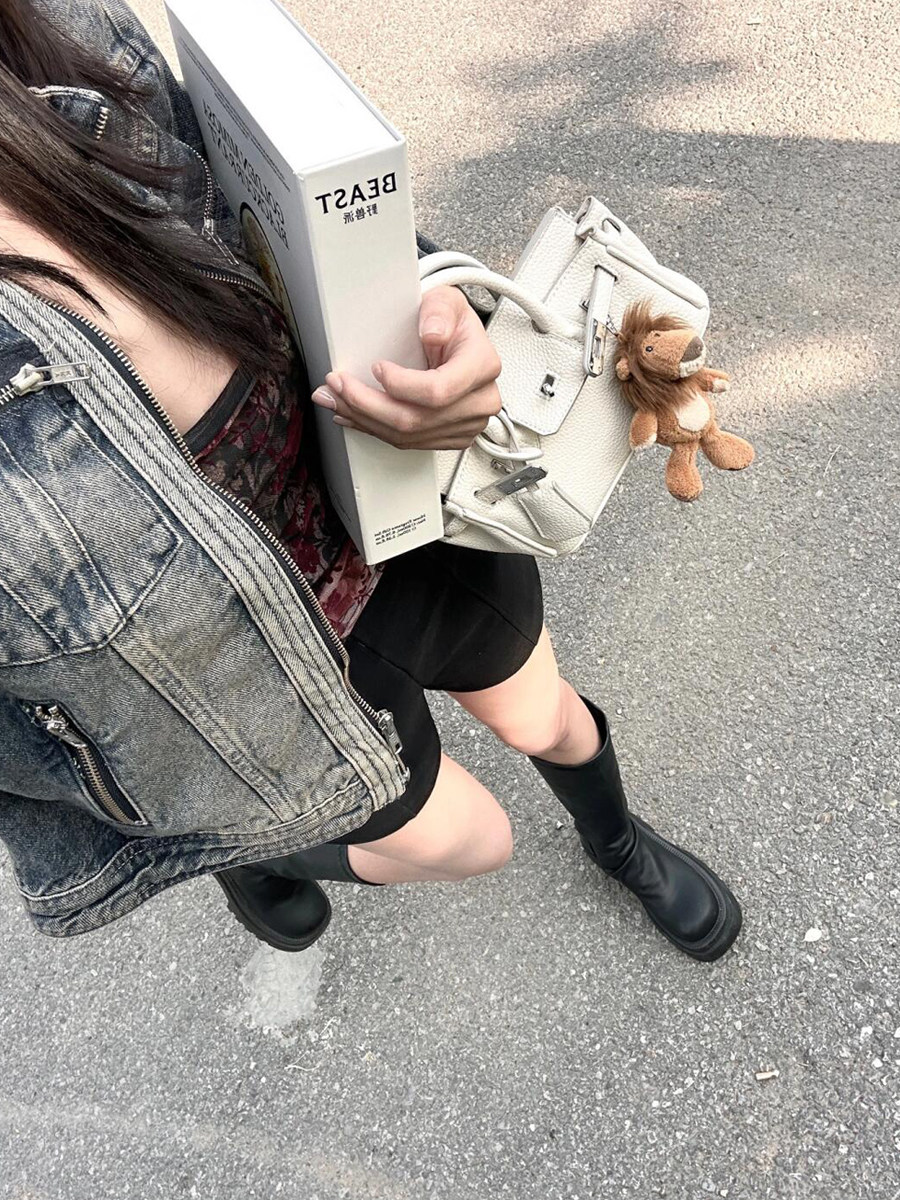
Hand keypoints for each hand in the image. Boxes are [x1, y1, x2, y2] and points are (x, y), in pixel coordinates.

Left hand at [310, 285, 501, 449]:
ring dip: (364, 419)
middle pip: (416, 419)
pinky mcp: (451, 437)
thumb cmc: (451, 323)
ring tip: (336, 400)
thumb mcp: (446, 300)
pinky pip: (408, 442)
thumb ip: (439, 311)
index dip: (401, 385)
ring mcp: (466, 425)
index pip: (438, 390)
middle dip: (367, 404)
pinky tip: (355, 415)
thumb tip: (432, 334)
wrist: (460, 344)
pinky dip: (374, 428)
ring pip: (407, 436)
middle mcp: (480, 401)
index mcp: (482, 366)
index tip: (377, 367)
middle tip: (337, 385)